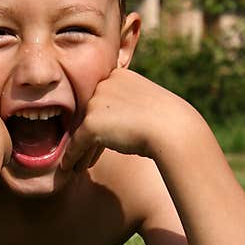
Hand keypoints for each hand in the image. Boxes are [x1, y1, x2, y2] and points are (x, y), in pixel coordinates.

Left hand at [61, 68, 180, 171]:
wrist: (174, 130)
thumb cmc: (168, 122)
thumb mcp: (147, 104)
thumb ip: (129, 106)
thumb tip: (115, 123)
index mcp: (118, 76)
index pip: (103, 100)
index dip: (101, 122)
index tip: (101, 139)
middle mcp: (104, 85)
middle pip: (90, 114)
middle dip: (88, 136)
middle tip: (84, 155)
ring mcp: (96, 103)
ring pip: (82, 130)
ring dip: (80, 149)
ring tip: (79, 166)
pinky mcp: (91, 123)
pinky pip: (76, 143)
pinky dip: (72, 157)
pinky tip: (70, 168)